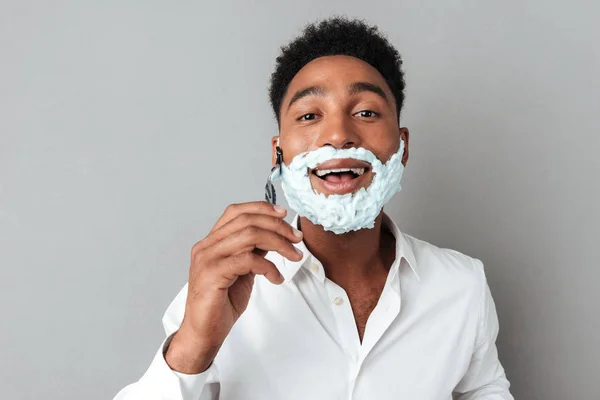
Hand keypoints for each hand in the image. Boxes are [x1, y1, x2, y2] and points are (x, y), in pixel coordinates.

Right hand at [165, 202, 302, 372]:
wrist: (203, 332)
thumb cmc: (221, 303)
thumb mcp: (242, 271)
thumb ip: (252, 251)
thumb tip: (273, 235)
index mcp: (211, 242)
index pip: (235, 212)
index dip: (261, 208)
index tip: (283, 214)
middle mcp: (206, 246)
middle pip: (246, 221)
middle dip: (277, 226)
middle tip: (297, 238)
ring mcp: (207, 258)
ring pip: (249, 236)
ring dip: (279, 244)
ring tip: (294, 255)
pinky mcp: (212, 274)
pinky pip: (248, 260)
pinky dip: (269, 267)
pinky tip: (277, 278)